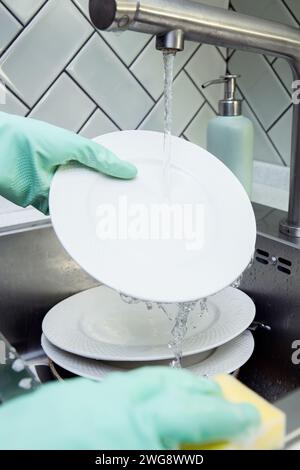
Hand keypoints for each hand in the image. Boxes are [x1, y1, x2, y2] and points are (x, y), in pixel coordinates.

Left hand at [0, 112, 136, 213]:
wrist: (0, 151)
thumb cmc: (30, 139)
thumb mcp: (74, 145)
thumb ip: (100, 158)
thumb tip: (128, 170)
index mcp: (75, 154)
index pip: (102, 167)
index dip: (117, 176)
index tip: (135, 186)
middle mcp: (67, 171)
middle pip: (92, 187)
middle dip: (106, 196)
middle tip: (128, 206)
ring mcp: (56, 188)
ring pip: (78, 202)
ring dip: (90, 208)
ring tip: (113, 218)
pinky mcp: (44, 202)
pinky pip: (62, 213)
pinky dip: (72, 218)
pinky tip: (86, 223)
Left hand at [0, 367, 259, 449]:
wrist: (6, 454)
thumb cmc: (56, 457)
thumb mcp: (135, 457)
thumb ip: (173, 447)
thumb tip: (197, 442)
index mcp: (134, 425)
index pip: (198, 413)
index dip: (230, 415)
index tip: (246, 418)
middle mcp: (111, 401)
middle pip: (171, 384)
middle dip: (201, 393)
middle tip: (221, 407)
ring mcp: (87, 396)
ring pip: (142, 381)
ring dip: (169, 391)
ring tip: (184, 405)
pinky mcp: (68, 398)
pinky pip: (115, 388)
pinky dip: (138, 394)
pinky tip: (139, 410)